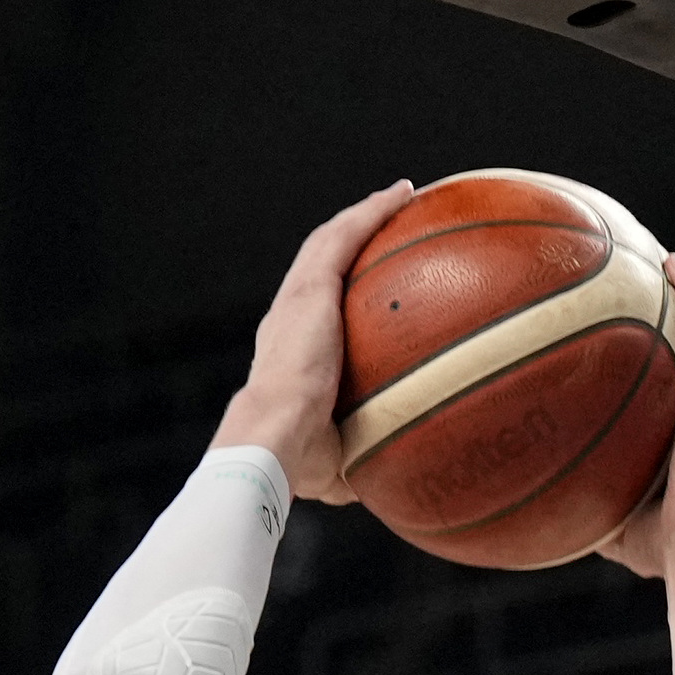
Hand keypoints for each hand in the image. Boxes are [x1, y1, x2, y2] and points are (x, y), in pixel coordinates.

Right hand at [214, 182, 413, 500]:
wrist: (271, 439)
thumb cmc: (300, 463)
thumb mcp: (343, 463)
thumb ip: (368, 460)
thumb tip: (403, 480)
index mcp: (289, 354)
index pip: (315, 312)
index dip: (338, 292)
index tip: (366, 286)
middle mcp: (287, 318)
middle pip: (322, 265)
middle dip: (352, 240)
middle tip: (388, 225)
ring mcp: (296, 300)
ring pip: (331, 241)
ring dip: (363, 215)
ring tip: (400, 196)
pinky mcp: (309, 289)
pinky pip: (344, 238)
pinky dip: (371, 213)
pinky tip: (402, 194)